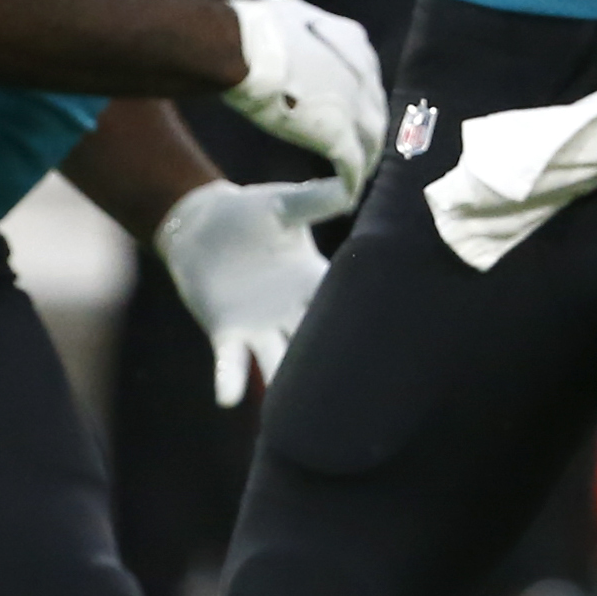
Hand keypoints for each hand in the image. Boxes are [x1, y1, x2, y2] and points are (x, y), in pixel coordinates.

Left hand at [158, 177, 347, 403]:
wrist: (201, 223)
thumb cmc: (251, 212)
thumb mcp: (287, 204)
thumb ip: (320, 199)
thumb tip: (357, 181)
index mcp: (314, 282)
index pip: (345, 308)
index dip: (367, 323)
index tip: (395, 342)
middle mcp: (293, 313)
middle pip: (321, 347)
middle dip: (339, 369)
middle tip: (363, 392)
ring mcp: (261, 327)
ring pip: (281, 363)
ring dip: (289, 385)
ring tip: (303, 414)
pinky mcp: (227, 332)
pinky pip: (232, 363)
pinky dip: (230, 380)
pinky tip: (228, 398)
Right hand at [219, 0, 387, 195]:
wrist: (246, 50)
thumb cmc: (257, 29)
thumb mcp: (293, 14)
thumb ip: (307, 31)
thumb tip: (301, 33)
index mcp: (354, 42)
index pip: (366, 76)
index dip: (359, 95)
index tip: (351, 109)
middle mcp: (364, 74)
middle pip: (375, 109)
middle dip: (369, 128)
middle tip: (361, 146)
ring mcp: (355, 107)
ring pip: (372, 140)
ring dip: (366, 157)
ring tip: (358, 175)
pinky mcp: (338, 136)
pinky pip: (352, 166)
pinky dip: (352, 181)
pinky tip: (348, 195)